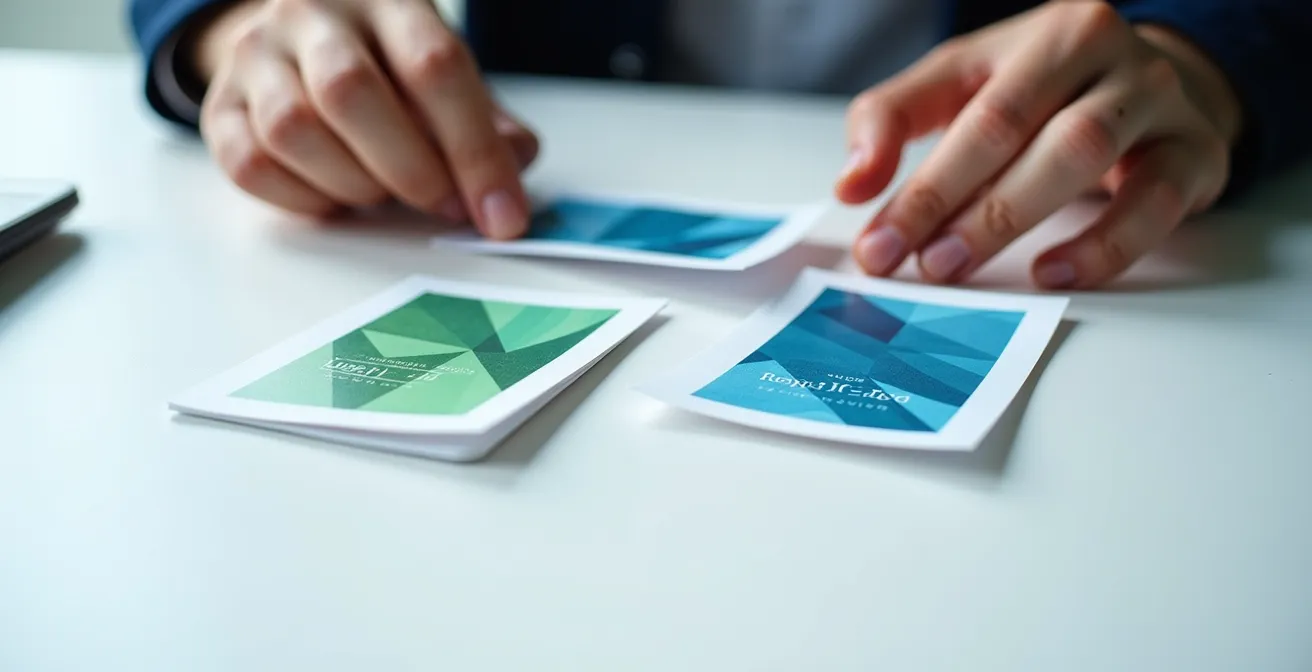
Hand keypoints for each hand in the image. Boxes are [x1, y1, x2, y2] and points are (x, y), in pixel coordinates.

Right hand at [191, 0, 538, 238]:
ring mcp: (257, 54)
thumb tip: (513, 176)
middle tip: (443, 207)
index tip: (502, 214)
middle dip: (411, 170)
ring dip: (354, 185)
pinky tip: (335, 199)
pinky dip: (304, 200)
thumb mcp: (450, 79)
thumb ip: (489, 125)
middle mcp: (314, 13)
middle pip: (350, 91)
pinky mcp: (220, 104)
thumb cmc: (392, 68)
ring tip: (383, 193)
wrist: (303, 39)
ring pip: (294, 130)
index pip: (434, 65)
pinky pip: (250, 165)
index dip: (475, 151)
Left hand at [836, 1, 1241, 288]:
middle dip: (957, 205)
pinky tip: (1053, 273)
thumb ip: (893, 119)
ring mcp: (1157, 100)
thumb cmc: (1045, 88)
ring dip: (1012, 221)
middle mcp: (1104, 54)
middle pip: (1019, 129)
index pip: (973, 114)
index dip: (919, 185)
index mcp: (1045, 35)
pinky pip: (1154, 204)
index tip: (876, 244)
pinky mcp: (1196, 154)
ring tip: (960, 267)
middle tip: (917, 264)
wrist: (1158, 79)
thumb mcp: (962, 82)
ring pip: (1081, 154)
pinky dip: (1103, 245)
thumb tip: (851, 185)